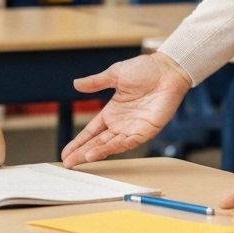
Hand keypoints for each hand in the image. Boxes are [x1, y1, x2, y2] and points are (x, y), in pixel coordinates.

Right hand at [61, 52, 190, 166]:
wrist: (167, 69)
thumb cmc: (145, 69)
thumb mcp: (115, 74)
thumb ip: (96, 82)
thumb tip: (76, 84)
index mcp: (112, 112)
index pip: (91, 131)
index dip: (79, 142)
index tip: (66, 152)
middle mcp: (121, 123)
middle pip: (97, 142)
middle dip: (82, 153)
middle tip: (68, 163)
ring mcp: (133, 128)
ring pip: (110, 145)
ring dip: (95, 152)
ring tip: (81, 159)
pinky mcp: (146, 130)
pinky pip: (127, 143)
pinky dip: (113, 148)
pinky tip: (100, 152)